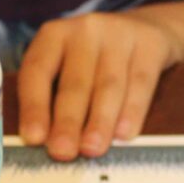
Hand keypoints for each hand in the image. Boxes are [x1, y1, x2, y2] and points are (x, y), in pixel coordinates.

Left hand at [17, 9, 183, 160]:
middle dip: (68, 121)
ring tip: (92, 149)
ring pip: (108, 85)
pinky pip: (140, 83)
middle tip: (62, 152)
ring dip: (99, 121)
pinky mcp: (150, 44)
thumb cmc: (94, 62)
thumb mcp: (66, 67)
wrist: (145, 30)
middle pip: (75, 83)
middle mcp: (85, 30)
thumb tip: (46, 145)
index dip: (34, 107)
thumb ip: (53, 100)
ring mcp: (119, 34)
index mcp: (53, 36)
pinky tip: (124, 134)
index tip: (33, 138)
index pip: (37, 71)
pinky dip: (132, 111)